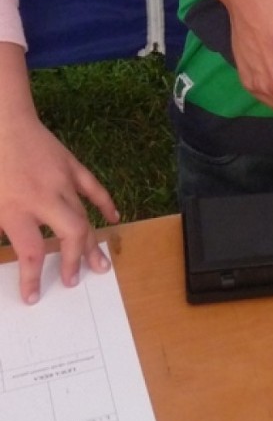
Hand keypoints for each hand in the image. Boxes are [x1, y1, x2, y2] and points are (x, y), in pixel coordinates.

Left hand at [0, 112, 118, 302]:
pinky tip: (113, 219)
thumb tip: (5, 246)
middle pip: (69, 234)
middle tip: (74, 280)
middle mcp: (44, 198)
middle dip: (73, 261)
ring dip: (92, 242)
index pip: (30, 253)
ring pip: (84, 216)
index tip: (33, 297)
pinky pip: (94, 189)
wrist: (4, 123)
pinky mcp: (72, 166)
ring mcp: (63, 181)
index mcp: (16, 209)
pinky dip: (106, 204)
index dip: (32, 279)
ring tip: (101, 265)